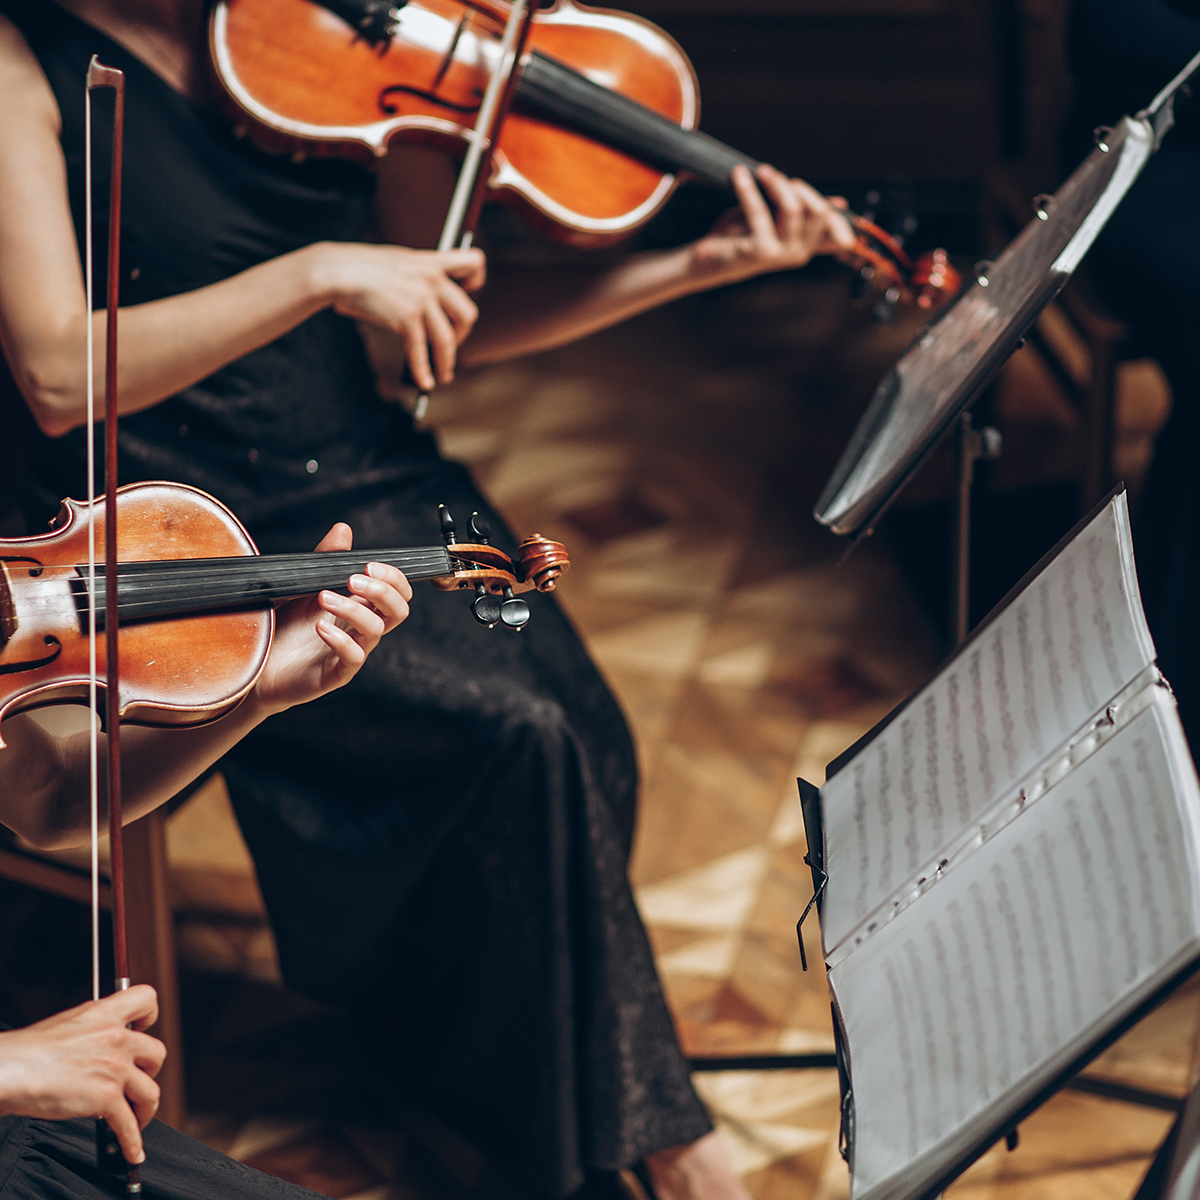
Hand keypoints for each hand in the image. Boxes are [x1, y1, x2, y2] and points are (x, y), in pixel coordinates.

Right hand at [0, 986, 163, 1164]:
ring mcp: (115, 1068)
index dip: (149, 1016)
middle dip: (149, 1071)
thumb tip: (99, 1045)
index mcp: (105, 1014)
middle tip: (136, 1081)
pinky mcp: (107, 1097)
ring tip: (137, 1117)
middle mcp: (117, 1038)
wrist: (12, 1069)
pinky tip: (132, 1149)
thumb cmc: (28, 1051)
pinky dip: (133, 1141)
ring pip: (151, 1091)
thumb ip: (93, 1031)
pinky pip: (129, 1124)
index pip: (146, 999)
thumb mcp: (68, 1023)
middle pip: (157, 1053)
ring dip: (146, 1108)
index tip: (144, 1029)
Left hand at [252, 522, 411, 714]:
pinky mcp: (334, 674)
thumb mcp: (303, 587)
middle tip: (353, 579)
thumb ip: (326, 561)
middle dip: (383, 591)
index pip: (397, 593)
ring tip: (324, 597)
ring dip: (353, 608)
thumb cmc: (282, 627)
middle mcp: (360, 629)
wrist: (254, 663)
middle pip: (398, 611)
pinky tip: (320, 627)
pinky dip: (340, 640)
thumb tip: (343, 529)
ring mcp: (350, 652)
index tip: (370, 564)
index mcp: (359, 607)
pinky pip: (352, 658)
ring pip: (375, 630)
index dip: (393, 578)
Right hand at [310, 243, 486, 389]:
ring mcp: (422, 299)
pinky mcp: (407, 318)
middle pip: (468, 314)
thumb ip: (418, 276)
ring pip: (448, 340)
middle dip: (462, 335)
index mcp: (432, 262)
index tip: (470, 293)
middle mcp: (433, 279)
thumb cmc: (360, 267)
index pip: (475, 263)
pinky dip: (423, 371)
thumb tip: (427, 301)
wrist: (338, 271)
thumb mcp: (398, 262)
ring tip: (443, 375)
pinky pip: (421, 352)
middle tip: (450, 346)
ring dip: (446, 362)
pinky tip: (425, 382)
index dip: (477, 280)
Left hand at [689, 163, 855, 285]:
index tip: (814, 194)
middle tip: (772, 177)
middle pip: (818, 211)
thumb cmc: (741, 236)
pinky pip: (760, 211)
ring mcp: (782, 255)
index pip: (834, 227)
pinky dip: (748, 189)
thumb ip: (803, 210)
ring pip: (793, 208)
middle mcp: (799, 254)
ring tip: (759, 172)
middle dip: (796, 187)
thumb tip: (840, 202)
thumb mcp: (775, 218)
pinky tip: (739, 175)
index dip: (833, 211)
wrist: (707, 260)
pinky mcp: (762, 252)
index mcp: (806, 247)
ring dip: (776, 183)